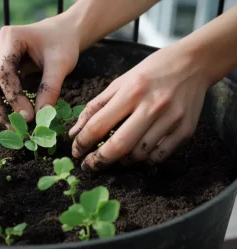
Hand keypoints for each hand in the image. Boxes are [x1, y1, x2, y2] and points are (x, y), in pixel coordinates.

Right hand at [0, 15, 79, 128]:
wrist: (61, 33)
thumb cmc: (62, 44)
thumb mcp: (61, 65)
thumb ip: (50, 89)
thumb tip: (40, 117)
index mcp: (10, 37)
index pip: (3, 72)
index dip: (13, 98)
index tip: (28, 118)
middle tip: (11, 130)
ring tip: (9, 129)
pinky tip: (7, 120)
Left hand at [69, 43, 211, 169]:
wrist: (193, 63)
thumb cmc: (151, 71)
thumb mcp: (120, 82)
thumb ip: (96, 107)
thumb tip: (75, 132)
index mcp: (131, 91)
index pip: (99, 125)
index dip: (82, 143)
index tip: (76, 152)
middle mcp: (152, 106)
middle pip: (120, 145)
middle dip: (99, 161)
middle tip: (89, 166)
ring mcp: (171, 120)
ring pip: (140, 154)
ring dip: (122, 162)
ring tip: (115, 157)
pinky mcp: (186, 130)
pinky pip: (160, 156)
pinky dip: (145, 161)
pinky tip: (137, 154)